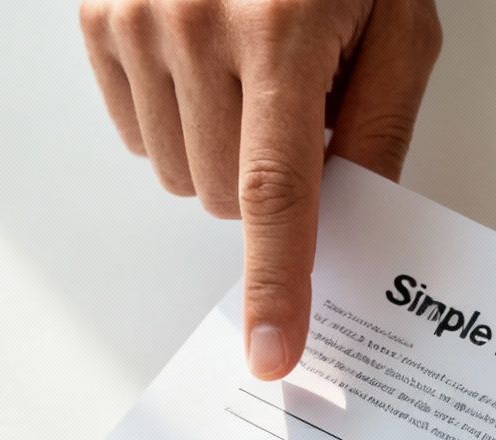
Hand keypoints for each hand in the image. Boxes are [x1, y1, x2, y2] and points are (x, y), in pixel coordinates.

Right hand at [80, 0, 442, 378]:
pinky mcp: (97, 19)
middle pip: (228, 198)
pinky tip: (205, 65)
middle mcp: (193, 26)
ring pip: (179, 176)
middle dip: (271, 184)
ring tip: (250, 74)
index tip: (273, 351)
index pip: (279, 192)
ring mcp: (134, 22)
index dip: (278, 281)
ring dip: (221, 154)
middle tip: (297, 107)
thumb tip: (356, 225)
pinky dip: (178, 122)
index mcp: (280, 29)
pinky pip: (138, 136)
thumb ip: (381, 125)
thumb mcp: (398, 21)